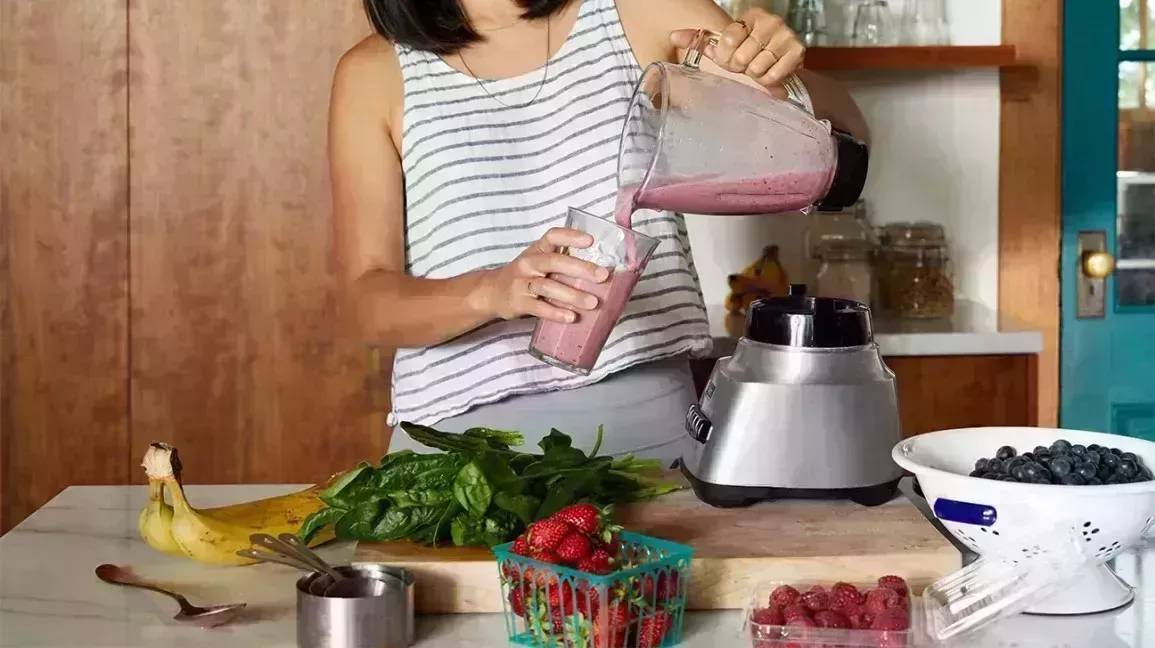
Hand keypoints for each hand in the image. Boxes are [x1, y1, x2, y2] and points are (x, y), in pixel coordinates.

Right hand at [473, 227, 609, 323]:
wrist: (493, 292)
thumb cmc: (526, 276)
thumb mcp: (540, 262)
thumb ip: (563, 263)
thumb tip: (600, 273)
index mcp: (538, 249)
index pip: (553, 236)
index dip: (571, 236)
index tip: (591, 240)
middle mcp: (529, 263)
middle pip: (555, 262)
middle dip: (581, 268)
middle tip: (603, 276)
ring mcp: (522, 282)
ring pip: (548, 286)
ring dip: (572, 294)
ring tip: (593, 303)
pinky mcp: (519, 302)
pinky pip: (539, 307)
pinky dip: (556, 312)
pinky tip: (572, 317)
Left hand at [671, 8, 804, 87]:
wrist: (779, 62)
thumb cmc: (748, 53)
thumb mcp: (721, 45)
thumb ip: (697, 39)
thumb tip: (673, 36)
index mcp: (751, 17)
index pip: (727, 40)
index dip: (724, 56)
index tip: (728, 58)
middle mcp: (771, 22)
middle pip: (741, 57)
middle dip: (739, 67)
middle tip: (744, 66)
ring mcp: (786, 36)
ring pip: (757, 68)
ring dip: (754, 75)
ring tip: (757, 69)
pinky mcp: (797, 52)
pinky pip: (773, 76)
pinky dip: (768, 81)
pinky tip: (769, 73)